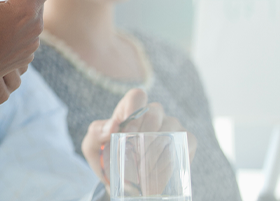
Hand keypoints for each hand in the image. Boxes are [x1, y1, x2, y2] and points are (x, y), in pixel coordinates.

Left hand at [81, 89, 197, 186]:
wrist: (123, 183)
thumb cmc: (108, 159)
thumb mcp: (92, 147)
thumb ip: (96, 132)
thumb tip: (113, 125)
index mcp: (129, 111)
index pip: (137, 96)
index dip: (133, 109)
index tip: (125, 132)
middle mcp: (153, 114)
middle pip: (154, 112)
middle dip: (143, 135)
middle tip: (134, 157)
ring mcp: (172, 126)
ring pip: (171, 127)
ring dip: (156, 149)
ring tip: (143, 170)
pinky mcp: (186, 141)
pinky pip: (186, 141)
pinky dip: (172, 157)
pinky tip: (159, 172)